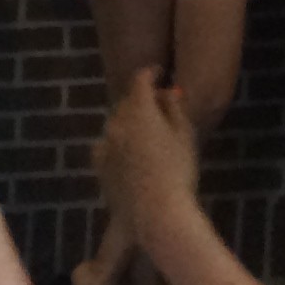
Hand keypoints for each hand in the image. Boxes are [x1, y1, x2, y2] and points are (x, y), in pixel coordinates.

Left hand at [97, 70, 197, 219]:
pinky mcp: (99, 168)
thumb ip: (174, 108)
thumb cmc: (178, 170)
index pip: (140, 80)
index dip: (150, 72)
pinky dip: (117, 140)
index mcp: (139, 111)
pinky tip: (129, 152)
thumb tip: (167, 92)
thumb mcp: (185, 134)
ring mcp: (104, 147)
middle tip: (160, 104)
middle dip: (141, 99)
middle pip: (126, 102)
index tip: (160, 71)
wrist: (155, 213)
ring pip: (115, 124)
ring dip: (128, 120)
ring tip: (146, 130)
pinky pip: (106, 144)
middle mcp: (116, 124)